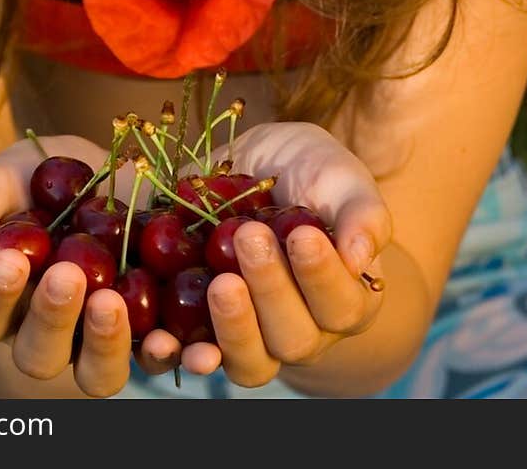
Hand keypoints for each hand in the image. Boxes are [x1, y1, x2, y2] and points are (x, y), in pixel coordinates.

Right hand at [0, 132, 212, 396]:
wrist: (111, 171)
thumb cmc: (43, 179)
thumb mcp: (6, 174)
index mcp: (2, 302)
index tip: (9, 259)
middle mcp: (47, 335)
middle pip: (38, 356)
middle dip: (51, 319)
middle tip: (67, 277)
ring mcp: (100, 340)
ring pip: (96, 374)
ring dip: (105, 344)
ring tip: (113, 301)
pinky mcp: (151, 332)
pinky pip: (160, 357)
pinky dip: (176, 354)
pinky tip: (190, 340)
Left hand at [184, 120, 391, 388]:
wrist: (255, 167)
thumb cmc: (310, 173)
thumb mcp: (339, 176)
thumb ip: (361, 212)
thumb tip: (361, 258)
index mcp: (344, 297)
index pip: (341, 305)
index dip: (321, 277)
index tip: (302, 234)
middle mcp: (303, 329)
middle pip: (293, 338)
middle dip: (271, 290)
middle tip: (249, 237)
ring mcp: (253, 336)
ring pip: (249, 360)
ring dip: (233, 326)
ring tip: (219, 283)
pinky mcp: (205, 329)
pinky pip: (194, 355)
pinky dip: (179, 352)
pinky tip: (165, 338)